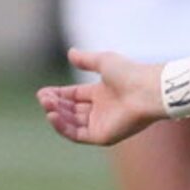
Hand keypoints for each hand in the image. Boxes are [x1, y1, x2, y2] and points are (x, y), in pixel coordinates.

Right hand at [35, 49, 163, 145]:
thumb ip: (86, 59)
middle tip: (43, 97)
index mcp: (101, 94)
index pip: (73, 96)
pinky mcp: (103, 136)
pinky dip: (62, 127)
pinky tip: (52, 115)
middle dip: (54, 104)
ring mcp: (101, 124)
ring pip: (71, 122)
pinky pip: (77, 134)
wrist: (146, 90)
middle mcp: (101, 111)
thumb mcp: (103, 61)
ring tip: (46, 104)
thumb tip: (70, 53)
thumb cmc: (130, 73)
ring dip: (56, 114)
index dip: (57, 94)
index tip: (43, 92)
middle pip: (70, 110)